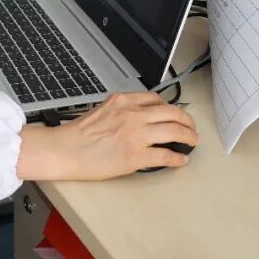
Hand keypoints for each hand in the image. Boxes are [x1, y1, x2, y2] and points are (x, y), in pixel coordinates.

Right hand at [17, 92, 196, 180]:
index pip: (156, 99)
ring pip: (175, 131)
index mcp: (123, 101)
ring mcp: (137, 135)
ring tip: (192, 142)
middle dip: (187, 121)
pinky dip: (178, 158)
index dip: (171, 107)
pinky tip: (181, 160)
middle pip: (172, 113)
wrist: (66, 150)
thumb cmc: (77, 134)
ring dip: (188, 137)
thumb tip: (138, 117)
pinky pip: (166, 155)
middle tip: (191, 128)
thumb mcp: (101, 110)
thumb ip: (121, 110)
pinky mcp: (137, 156)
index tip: (175, 113)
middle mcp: (133, 114)